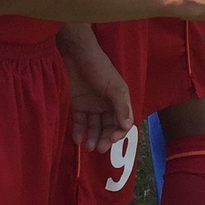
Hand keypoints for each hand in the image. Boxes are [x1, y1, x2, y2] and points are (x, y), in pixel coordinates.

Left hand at [56, 23, 132, 152]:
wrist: (76, 55)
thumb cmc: (99, 68)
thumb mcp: (114, 87)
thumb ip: (121, 106)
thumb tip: (128, 126)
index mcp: (119, 100)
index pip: (123, 121)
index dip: (119, 132)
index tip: (112, 139)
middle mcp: (107, 105)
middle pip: (109, 127)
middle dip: (106, 138)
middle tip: (100, 148)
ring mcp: (92, 106)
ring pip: (95, 127)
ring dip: (93, 138)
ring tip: (88, 147)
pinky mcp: (78, 105)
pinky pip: (80, 122)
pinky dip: (79, 131)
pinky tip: (77, 138)